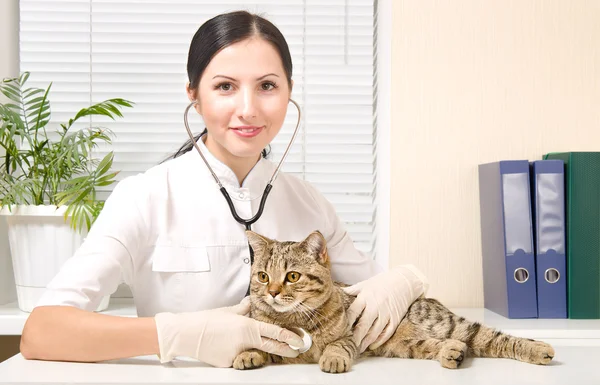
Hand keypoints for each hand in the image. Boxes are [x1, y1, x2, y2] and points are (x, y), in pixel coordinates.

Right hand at [154, 297, 303, 366]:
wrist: (187, 334)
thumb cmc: (207, 320)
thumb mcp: (229, 311)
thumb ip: (244, 308)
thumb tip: (252, 302)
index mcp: (248, 326)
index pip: (275, 332)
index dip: (289, 337)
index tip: (298, 339)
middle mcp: (246, 341)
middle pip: (271, 347)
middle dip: (286, 349)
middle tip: (296, 351)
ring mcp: (238, 354)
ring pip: (252, 352)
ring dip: (252, 348)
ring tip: (235, 340)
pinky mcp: (229, 363)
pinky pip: (237, 358)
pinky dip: (235, 353)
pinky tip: (222, 346)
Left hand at [343, 264, 428, 352]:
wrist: (404, 281)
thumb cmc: (381, 283)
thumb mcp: (365, 284)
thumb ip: (351, 291)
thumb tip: (335, 294)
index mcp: (366, 296)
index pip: (354, 311)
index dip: (346, 322)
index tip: (339, 331)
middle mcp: (376, 306)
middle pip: (364, 324)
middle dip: (356, 336)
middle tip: (348, 345)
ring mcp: (387, 313)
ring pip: (375, 331)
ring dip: (366, 342)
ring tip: (357, 349)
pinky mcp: (395, 319)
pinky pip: (387, 333)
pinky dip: (379, 341)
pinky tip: (371, 346)